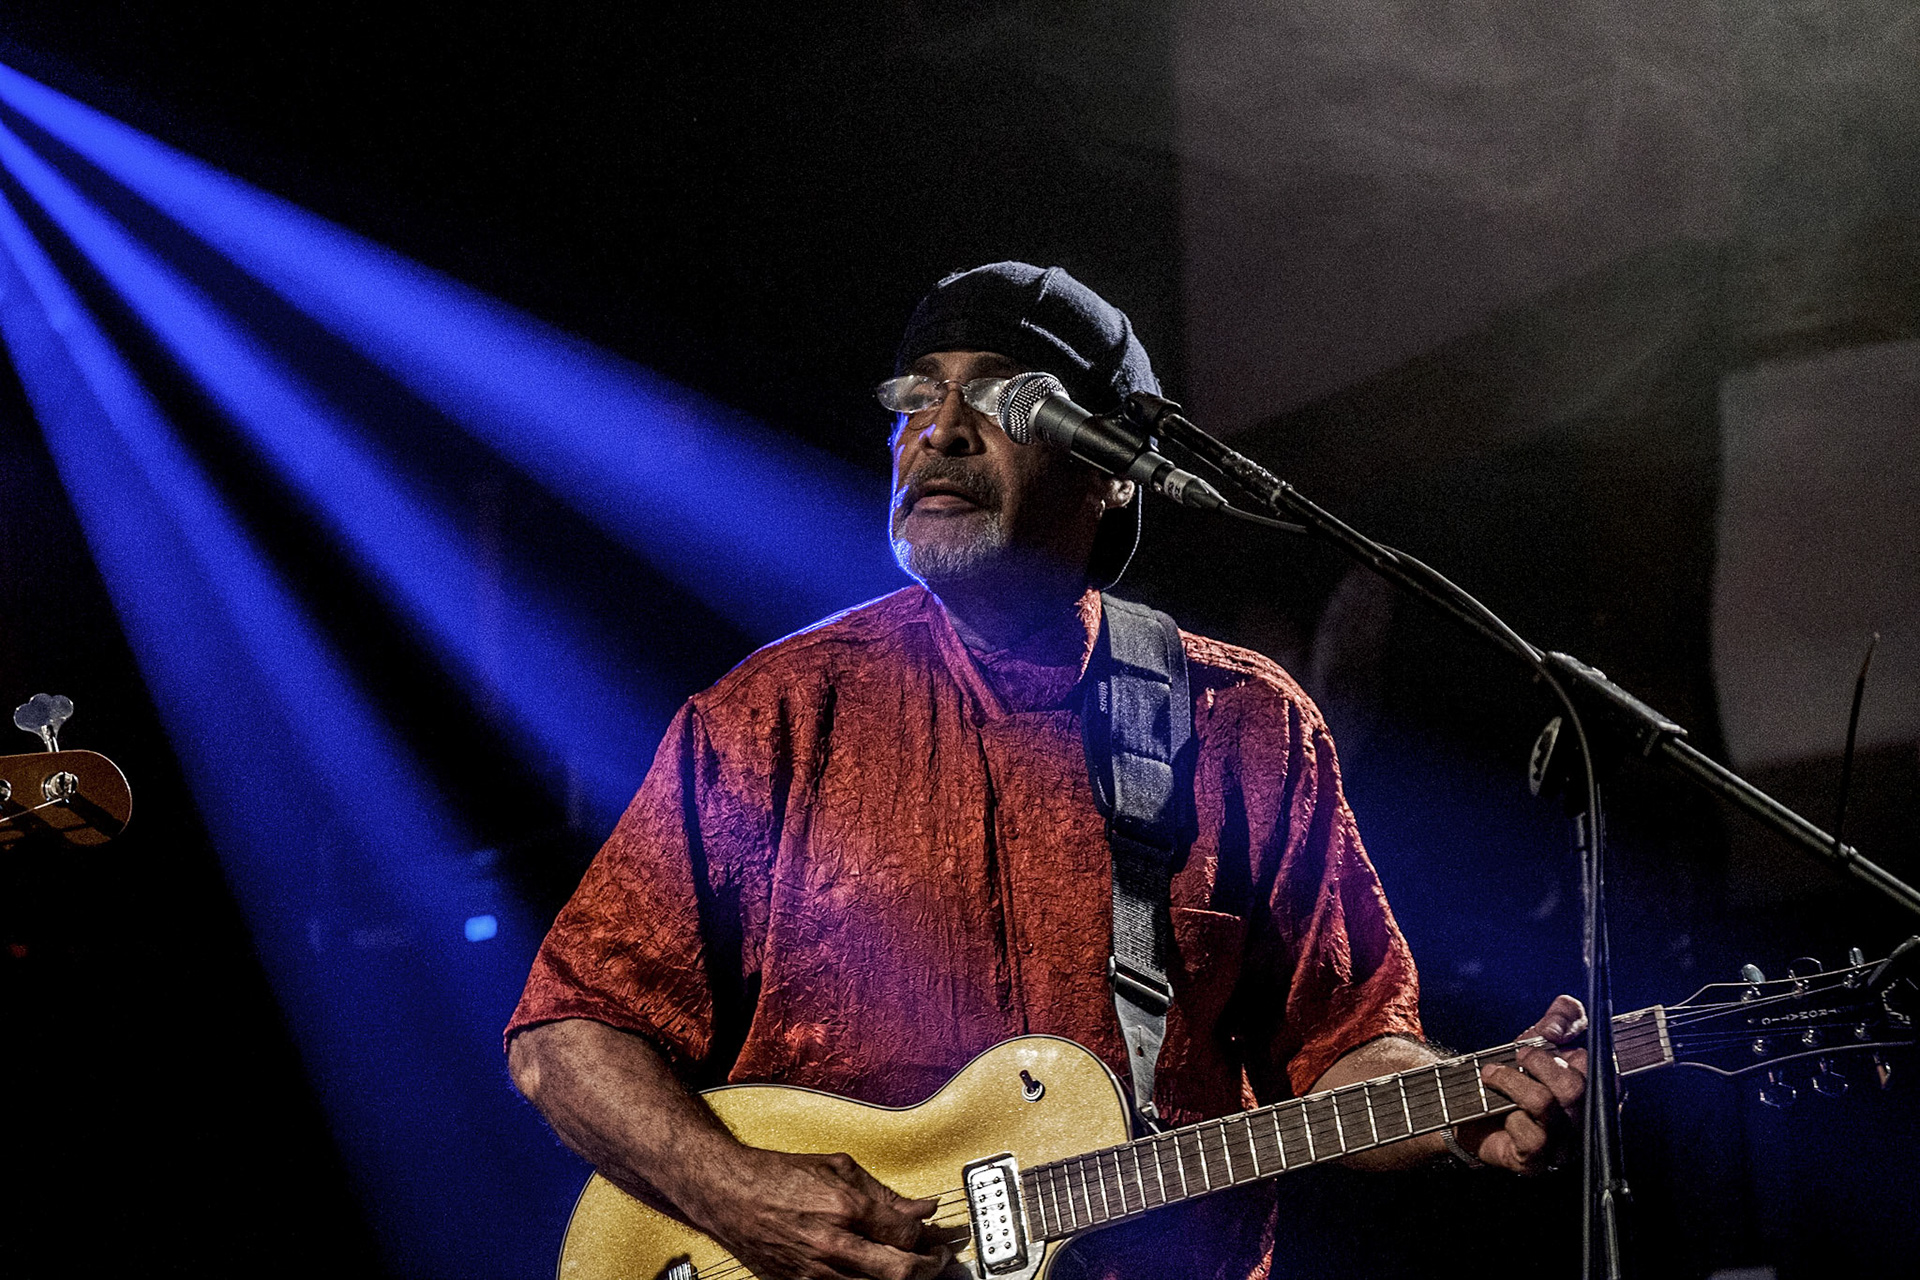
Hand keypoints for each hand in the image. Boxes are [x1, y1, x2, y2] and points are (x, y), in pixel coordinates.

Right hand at [678, 1146, 952, 1279]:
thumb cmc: (778, 1174)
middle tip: (938, 1260)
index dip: (927, 1236)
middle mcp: (832, 1244)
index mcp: (844, 1208)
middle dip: (928, 1268)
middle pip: (899, 1272)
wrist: (729, 1193)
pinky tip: (875, 1275)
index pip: (904, 1234)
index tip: (934, 1233)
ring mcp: (815, 1272)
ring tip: (910, 1269)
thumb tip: (922, 1206)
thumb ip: (883, 1192)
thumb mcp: (837, 1167)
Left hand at [1457, 994, 1588, 1174]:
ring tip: (1492, 1074)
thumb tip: (1560, 1019)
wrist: (1474, 1115)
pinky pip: (1531, 1136)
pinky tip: (1498, 1110)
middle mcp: (1587, 1120)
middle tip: (1519, 1055)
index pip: (1606, 1065)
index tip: (1551, 1031)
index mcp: (1596, 1089)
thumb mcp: (1538, 1040)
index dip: (1578, 1041)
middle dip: (1540, 1061)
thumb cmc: (1516, 1079)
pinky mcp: (1537, 1161)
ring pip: (1546, 1104)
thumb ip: (1561, 1019)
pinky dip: (1509, 1115)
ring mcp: (1564, 1144)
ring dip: (1512, 1081)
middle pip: (1575, 1087)